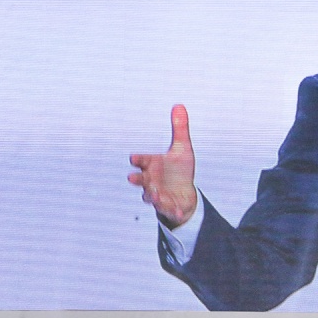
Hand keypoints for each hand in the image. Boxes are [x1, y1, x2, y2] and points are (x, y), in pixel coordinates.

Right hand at [129, 105, 197, 228]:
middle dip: (138, 179)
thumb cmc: (178, 170)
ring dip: (152, 195)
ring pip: (151, 196)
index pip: (143, 160)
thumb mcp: (182, 148)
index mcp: (153, 165)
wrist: (184, 193)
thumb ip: (179, 129)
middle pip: (141, 180)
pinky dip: (172, 210)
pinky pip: (169, 209)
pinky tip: (179, 212)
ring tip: (154, 195)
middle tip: (133, 178)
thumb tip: (179, 105)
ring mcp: (158, 195)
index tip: (134, 158)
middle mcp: (151, 180)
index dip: (139, 159)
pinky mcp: (168, 206)